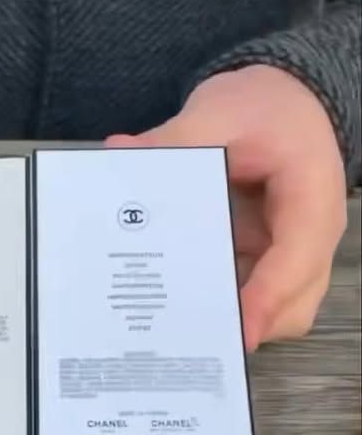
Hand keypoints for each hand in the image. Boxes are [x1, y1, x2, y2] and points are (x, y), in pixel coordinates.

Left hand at [106, 66, 347, 350]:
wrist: (285, 97)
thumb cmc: (264, 106)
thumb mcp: (221, 111)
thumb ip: (177, 139)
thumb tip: (121, 155)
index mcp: (313, 197)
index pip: (297, 259)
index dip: (268, 299)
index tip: (237, 333)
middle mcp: (313, 234)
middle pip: (293, 303)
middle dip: (246, 324)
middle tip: (186, 337)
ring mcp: (292, 251)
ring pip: (274, 307)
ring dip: (229, 317)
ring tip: (173, 324)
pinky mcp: (268, 256)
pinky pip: (252, 292)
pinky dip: (219, 298)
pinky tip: (175, 298)